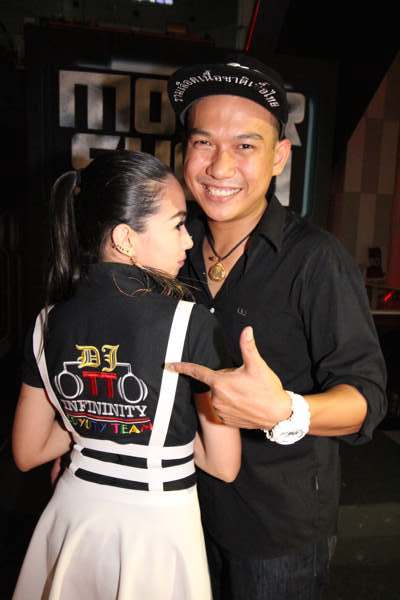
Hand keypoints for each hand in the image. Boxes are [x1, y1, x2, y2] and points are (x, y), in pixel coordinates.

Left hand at [167, 326, 291, 428]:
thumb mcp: (258, 365)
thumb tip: (247, 330)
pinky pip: (221, 409)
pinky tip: (243, 405)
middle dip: (224, 380)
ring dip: (227, 393)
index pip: (197, 372)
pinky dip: (229, 405)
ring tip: (245, 394)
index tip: (169, 366)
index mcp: (220, 383)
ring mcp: (219, 411)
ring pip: (217, 396)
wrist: (278, 414)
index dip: (183, 368)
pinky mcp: (225, 421)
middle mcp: (216, 398)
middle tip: (242, 382)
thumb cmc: (267, 389)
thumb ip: (248, 347)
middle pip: (214, 383)